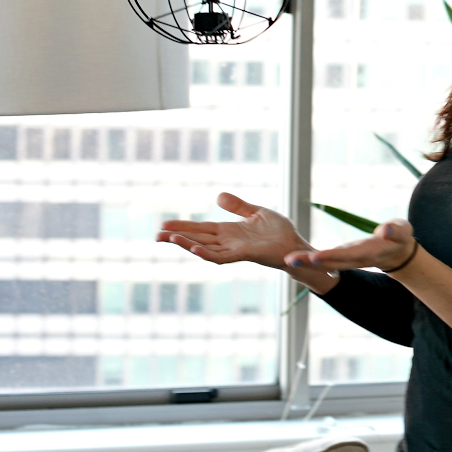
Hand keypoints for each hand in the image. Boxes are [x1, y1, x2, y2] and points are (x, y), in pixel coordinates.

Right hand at [158, 192, 310, 269]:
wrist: (295, 244)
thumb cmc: (279, 232)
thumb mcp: (257, 212)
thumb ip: (238, 206)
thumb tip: (217, 196)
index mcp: (229, 231)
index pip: (201, 229)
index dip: (183, 226)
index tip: (164, 224)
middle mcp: (228, 241)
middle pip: (197, 239)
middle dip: (177, 237)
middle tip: (156, 235)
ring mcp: (234, 249)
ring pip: (204, 248)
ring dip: (186, 244)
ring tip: (169, 238)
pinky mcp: (244, 254)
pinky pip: (221, 256)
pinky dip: (206, 253)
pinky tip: (193, 248)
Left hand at [286, 219, 417, 272]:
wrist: (398, 251)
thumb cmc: (400, 237)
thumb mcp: (402, 231)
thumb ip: (395, 230)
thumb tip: (384, 230)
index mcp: (368, 252)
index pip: (347, 254)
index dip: (331, 255)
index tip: (315, 256)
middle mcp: (355, 259)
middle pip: (330, 262)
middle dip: (310, 262)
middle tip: (289, 260)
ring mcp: (348, 259)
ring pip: (324, 263)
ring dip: (306, 262)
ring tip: (287, 259)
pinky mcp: (343, 256)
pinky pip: (324, 260)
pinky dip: (310, 259)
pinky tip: (295, 257)